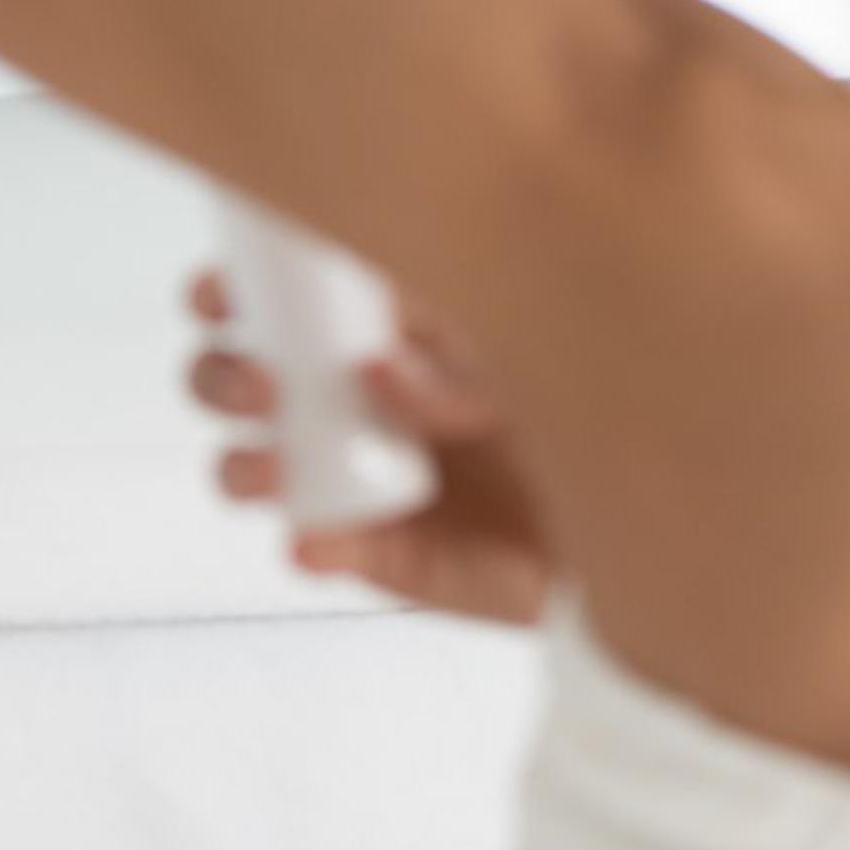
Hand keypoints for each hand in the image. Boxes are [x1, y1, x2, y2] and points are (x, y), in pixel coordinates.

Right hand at [185, 266, 555, 626]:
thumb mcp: (522, 359)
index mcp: (365, 334)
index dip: (226, 295)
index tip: (221, 297)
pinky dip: (309, 547)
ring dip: (241, 465)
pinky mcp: (373, 553)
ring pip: (248, 468)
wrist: (629, 515)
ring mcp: (347, 478)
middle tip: (260, 387)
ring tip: (274, 470)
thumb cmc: (574, 409)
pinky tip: (322, 542)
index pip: (271, 304)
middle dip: (220, 379)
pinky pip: (316, 551)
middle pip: (231, 383)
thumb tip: (378, 368)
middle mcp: (339, 402)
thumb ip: (455, 362)